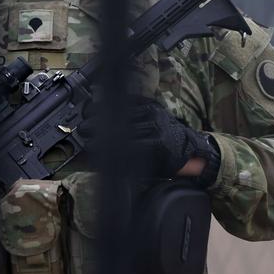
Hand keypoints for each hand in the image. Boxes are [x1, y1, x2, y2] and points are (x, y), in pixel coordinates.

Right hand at [79, 98, 219, 186]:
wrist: (191, 146)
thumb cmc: (169, 163)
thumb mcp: (154, 172)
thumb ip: (132, 168)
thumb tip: (109, 168)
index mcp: (156, 145)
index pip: (124, 144)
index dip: (103, 145)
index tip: (89, 145)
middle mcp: (155, 126)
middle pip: (120, 125)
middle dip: (98, 128)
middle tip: (83, 130)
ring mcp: (154, 113)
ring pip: (122, 111)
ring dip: (102, 113)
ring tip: (86, 117)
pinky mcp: (152, 104)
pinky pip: (129, 101)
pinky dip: (112, 103)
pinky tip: (100, 105)